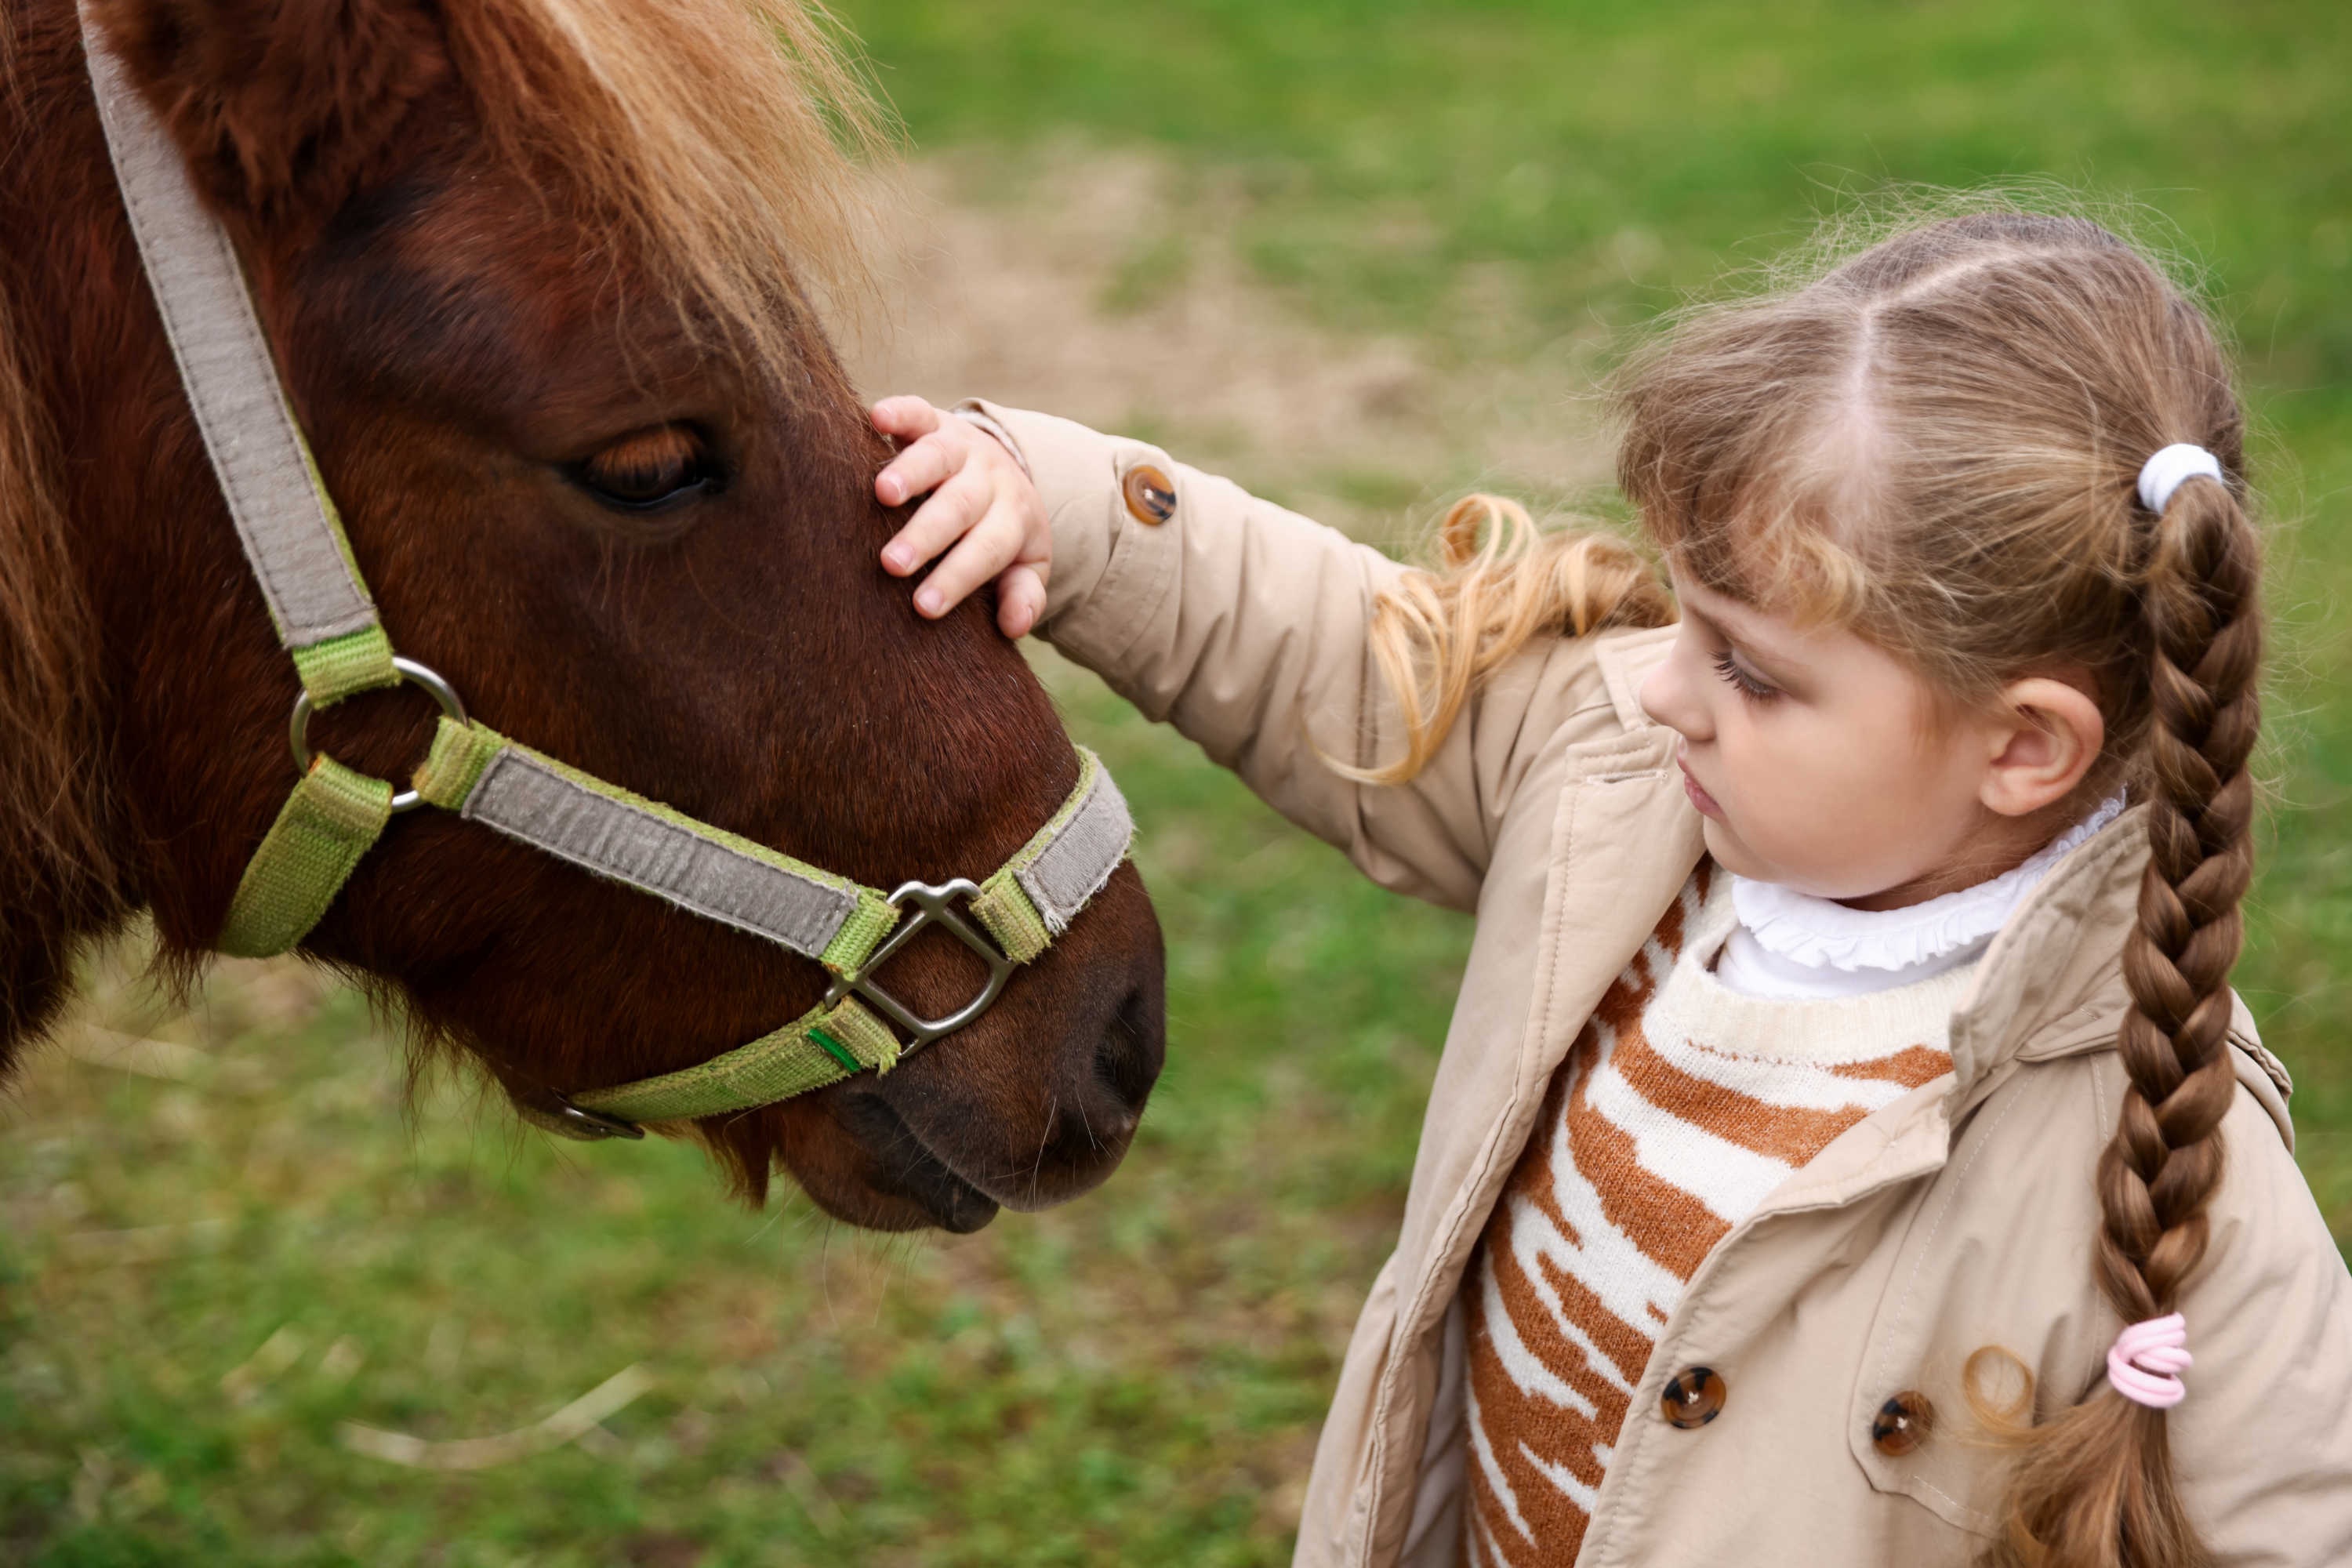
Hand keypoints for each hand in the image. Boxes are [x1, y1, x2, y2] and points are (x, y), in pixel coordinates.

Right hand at [872, 397, 1051, 637]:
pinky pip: (918, 412)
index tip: (924, 607)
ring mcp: (961, 448)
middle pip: (960, 506)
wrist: (1004, 468)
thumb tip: (1014, 626)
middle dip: (926, 535)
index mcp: (1011, 518)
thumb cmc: (1001, 532)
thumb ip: (1023, 594)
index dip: (957, 576)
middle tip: (893, 564)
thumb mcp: (1024, 565)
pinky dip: (899, 411)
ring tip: (882, 494)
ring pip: (939, 456)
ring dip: (911, 472)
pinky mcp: (934, 422)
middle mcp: (988, 480)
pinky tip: (876, 417)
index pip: (987, 549)